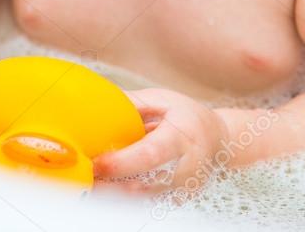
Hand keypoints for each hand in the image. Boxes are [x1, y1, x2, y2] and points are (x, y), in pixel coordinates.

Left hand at [92, 88, 229, 193]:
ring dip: (115, 195)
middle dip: (112, 185)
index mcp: (182, 137)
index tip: (97, 164)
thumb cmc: (187, 116)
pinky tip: (109, 190)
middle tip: (85, 178)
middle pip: (145, 184)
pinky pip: (148, 203)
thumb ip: (132, 104)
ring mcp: (184, 188)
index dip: (122, 162)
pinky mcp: (178, 200)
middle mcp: (186, 167)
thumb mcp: (163, 100)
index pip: (150, 154)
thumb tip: (99, 103)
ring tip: (91, 185)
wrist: (219, 139)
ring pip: (144, 199)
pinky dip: (126, 198)